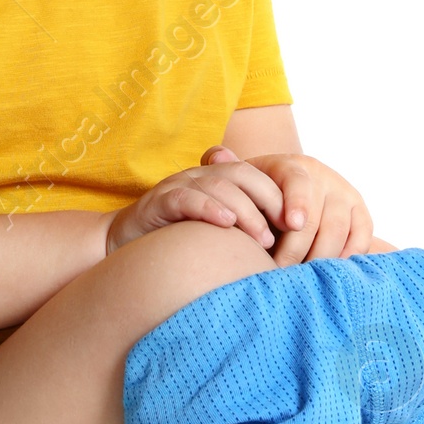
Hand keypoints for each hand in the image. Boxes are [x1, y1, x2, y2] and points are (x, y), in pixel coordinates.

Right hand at [104, 158, 285, 255]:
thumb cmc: (177, 240)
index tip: (300, 223)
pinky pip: (187, 198)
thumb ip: (246, 230)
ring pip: (219, 186)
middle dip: (270, 201)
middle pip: (243, 175)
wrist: (123, 242)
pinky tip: (225, 225)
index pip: (257, 175)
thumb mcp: (217, 233)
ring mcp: (178, 185)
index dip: (281, 195)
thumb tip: (288, 247)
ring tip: (262, 238)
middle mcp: (200, 176)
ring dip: (246, 211)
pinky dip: (208, 209)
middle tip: (289, 230)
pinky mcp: (158, 201)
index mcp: (218, 179)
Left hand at [200, 146, 395, 266]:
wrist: (292, 200)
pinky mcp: (361, 215)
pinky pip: (362, 238)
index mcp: (292, 166)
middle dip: (297, 248)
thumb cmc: (259, 197)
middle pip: (318, 216)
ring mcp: (345, 196)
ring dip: (318, 259)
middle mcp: (323, 177)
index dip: (296, 202)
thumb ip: (227, 170)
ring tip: (297, 280)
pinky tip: (327, 274)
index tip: (291, 224)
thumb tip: (217, 155)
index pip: (298, 181)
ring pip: (339, 231)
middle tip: (277, 273)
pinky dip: (348, 257)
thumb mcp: (243, 181)